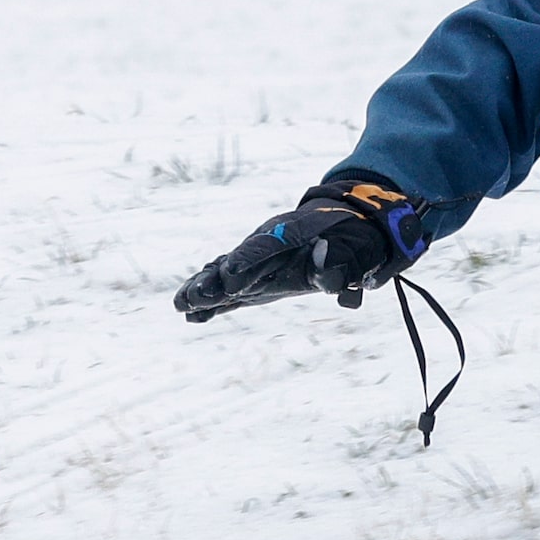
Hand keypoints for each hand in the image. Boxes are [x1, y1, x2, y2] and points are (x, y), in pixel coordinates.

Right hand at [172, 178, 430, 322]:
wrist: (347, 224)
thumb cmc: (354, 239)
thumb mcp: (357, 250)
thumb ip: (338, 262)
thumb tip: (321, 257)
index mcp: (293, 232)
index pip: (267, 245)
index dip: (248, 260)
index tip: (230, 275)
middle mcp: (269, 244)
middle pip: (238, 261)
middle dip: (217, 280)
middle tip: (195, 297)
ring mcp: (260, 260)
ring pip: (227, 273)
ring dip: (206, 289)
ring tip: (182, 306)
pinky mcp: (256, 276)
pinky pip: (231, 286)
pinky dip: (213, 299)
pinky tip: (192, 315)